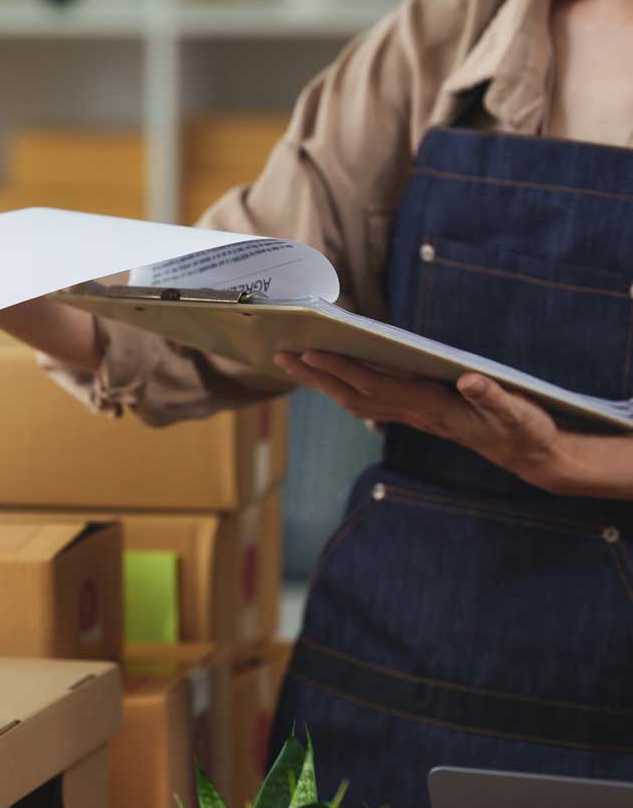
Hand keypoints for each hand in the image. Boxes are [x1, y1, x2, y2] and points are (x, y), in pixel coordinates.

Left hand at [274, 350, 565, 490]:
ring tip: (292, 361)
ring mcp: (411, 416)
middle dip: (314, 375)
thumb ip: (495, 399)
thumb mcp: (518, 414)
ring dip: (322, 382)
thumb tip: (470, 381)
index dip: (342, 369)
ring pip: (355, 399)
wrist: (528, 455)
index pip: (375, 385)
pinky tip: (329, 376)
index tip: (310, 352)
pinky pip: (369, 401)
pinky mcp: (416, 414)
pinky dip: (343, 387)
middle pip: (352, 394)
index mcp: (430, 407)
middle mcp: (413, 413)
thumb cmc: (523, 430)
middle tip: (279, 353)